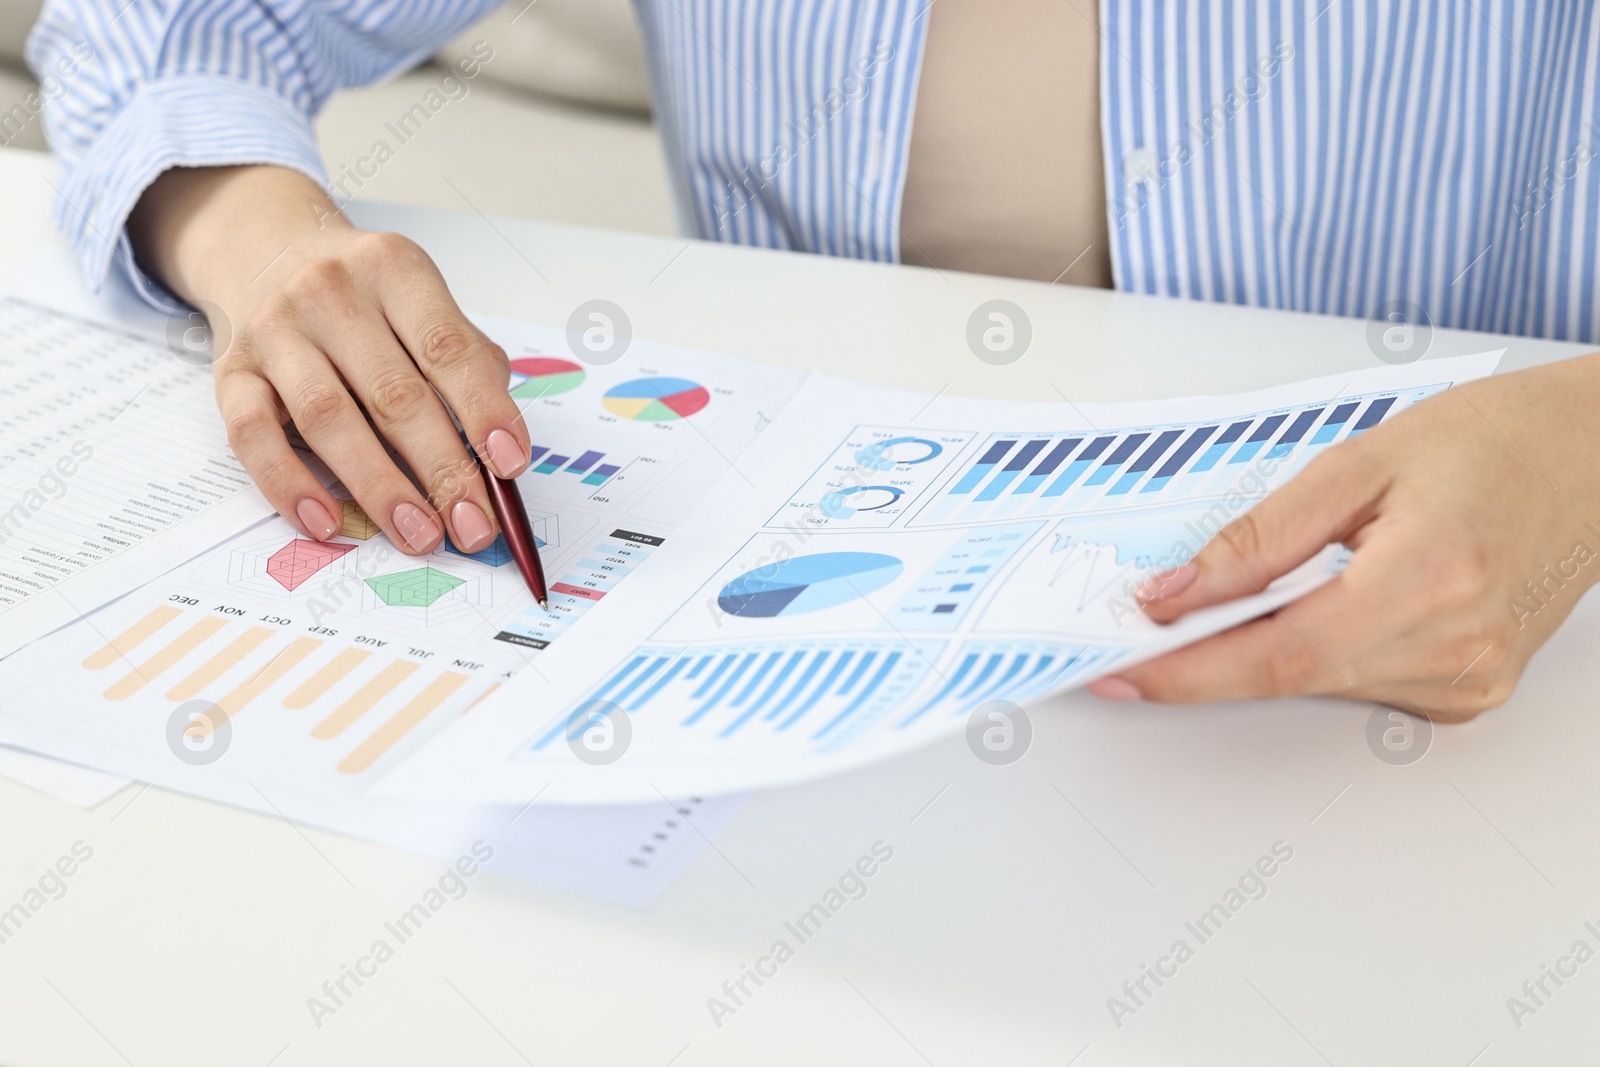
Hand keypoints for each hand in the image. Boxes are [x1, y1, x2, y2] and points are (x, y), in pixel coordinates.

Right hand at [128, 165, 529, 553]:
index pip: (448, 348)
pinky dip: (289, 484)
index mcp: (394, 270)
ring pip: (329, 419)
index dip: (485, 410)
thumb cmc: (362, 293)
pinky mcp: (230, 371)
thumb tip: (501, 453)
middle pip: (395, 395)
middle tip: (473, 526)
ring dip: (379, 487)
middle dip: (442, 470)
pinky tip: (326, 522)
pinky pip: (253, 435)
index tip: (511, 466)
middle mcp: (330, 293)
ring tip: (419, 535)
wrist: (260, 244)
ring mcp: (274, 331)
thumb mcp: (421, 299)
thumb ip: (465, 362)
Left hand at [1088, 353, 1599, 720]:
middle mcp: (1455, 648)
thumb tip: (1175, 592)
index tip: (1119, 671)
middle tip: (1140, 629)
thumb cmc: (1496, 441)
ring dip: (1255, 650)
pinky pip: (1357, 682)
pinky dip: (1312, 651)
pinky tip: (1307, 609)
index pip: (1277, 655)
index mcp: (1430, 581)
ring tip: (1220, 605)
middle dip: (1203, 655)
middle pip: (1290, 674)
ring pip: (1318, 683)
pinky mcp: (1467, 692)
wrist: (1595, 456)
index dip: (1187, 670)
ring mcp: (1467, 680)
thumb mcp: (1357, 464)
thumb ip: (1258, 539)